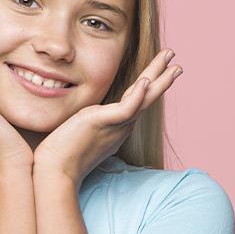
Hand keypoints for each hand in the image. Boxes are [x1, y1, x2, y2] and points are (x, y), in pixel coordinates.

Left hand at [31, 49, 182, 184]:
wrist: (56, 170)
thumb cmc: (64, 154)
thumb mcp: (82, 131)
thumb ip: (90, 123)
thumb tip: (86, 119)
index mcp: (118, 125)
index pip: (138, 99)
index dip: (151, 84)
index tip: (162, 71)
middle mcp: (122, 125)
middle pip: (148, 96)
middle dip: (163, 78)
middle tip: (178, 63)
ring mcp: (116, 125)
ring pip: (144, 99)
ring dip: (160, 80)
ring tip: (174, 65)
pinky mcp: (104, 123)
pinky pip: (126, 108)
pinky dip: (138, 96)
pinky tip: (146, 82)